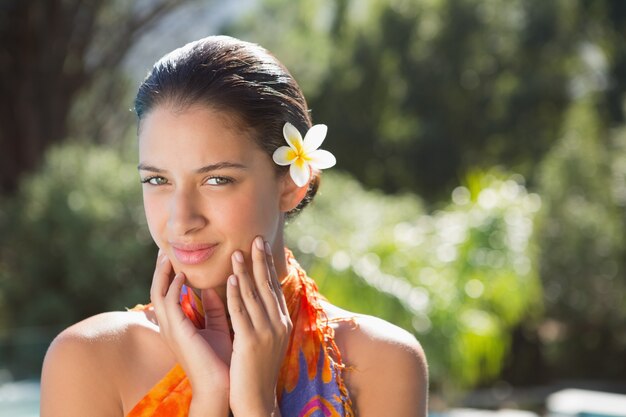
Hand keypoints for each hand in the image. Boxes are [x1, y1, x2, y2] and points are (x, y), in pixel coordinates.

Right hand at [149, 250, 231, 400]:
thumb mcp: (218, 328)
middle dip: (160, 269)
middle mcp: (170, 326)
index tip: (175, 255)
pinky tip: (181, 274)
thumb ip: (213, 309)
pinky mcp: (177, 332)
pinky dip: (173, 286)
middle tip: (165, 249)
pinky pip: (169, 303)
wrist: (222, 385)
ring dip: (163, 273)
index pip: (167, 293)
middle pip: (157, 290)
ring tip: (168, 255)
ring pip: (158, 293)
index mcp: (178, 325)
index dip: (168, 274)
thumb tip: (211, 288)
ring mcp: (171, 329)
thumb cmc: (221, 360)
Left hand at [227, 236, 291, 416]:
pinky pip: (242, 312)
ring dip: (245, 271)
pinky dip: (237, 293)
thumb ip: (261, 319)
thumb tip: (253, 299)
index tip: (262, 247)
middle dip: (261, 261)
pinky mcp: (251, 342)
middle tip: (256, 238)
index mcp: (282, 322)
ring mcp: (266, 332)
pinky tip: (232, 278)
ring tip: (238, 252)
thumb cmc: (257, 371)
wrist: (258, 400)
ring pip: (254, 295)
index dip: (268, 266)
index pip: (273, 288)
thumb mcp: (264, 341)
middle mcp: (278, 324)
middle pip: (268, 286)